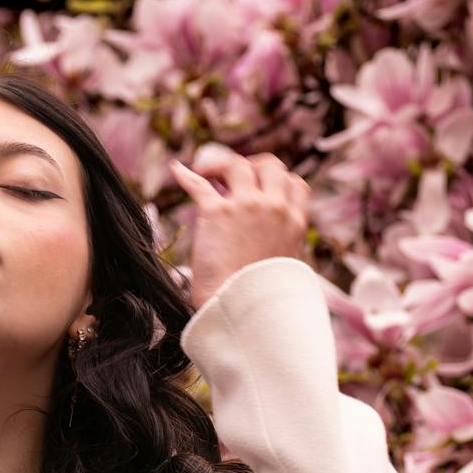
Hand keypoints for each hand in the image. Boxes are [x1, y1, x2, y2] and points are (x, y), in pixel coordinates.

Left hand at [167, 151, 311, 310]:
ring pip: (237, 165)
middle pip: (270, 165)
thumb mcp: (287, 267)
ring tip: (206, 174)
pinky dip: (186, 175)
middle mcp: (274, 208)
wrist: (242, 308)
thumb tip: (271, 241)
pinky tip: (178, 171)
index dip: (277, 180)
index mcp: (294, 223)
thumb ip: (282, 246)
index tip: (261, 186)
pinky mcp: (216, 212)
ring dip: (221, 166)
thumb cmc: (262, 296)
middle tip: (234, 177)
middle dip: (253, 165)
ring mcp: (246, 206)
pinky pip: (199, 183)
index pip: (294, 183)